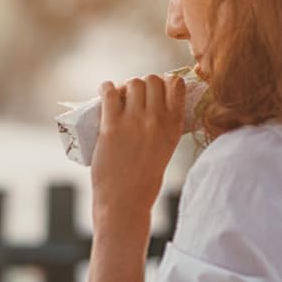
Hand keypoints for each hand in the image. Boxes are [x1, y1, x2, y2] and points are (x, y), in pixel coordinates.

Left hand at [91, 73, 186, 221]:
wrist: (125, 201)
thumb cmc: (144, 180)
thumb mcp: (165, 149)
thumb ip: (163, 128)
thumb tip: (152, 107)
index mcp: (174, 126)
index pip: (177, 84)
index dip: (164, 82)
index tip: (154, 91)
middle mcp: (157, 120)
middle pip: (152, 80)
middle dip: (142, 84)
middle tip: (132, 97)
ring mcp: (134, 122)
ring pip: (133, 83)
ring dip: (124, 87)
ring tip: (118, 99)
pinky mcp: (111, 126)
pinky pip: (109, 92)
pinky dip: (106, 88)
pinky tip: (104, 92)